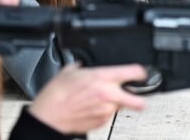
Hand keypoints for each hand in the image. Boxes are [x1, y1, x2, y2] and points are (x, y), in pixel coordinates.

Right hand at [29, 63, 146, 134]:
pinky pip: (109, 115)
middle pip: (138, 100)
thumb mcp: (70, 71)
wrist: (48, 117)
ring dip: (114, 103)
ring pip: (120, 106)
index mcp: (102, 77)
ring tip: (98, 100)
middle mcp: (108, 95)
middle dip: (140, 98)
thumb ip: (84, 68)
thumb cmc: (56, 95)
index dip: (140, 72)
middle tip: (136, 94)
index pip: (133, 72)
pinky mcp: (102, 122)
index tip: (141, 73)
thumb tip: (86, 67)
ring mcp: (106, 111)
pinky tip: (90, 108)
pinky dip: (103, 111)